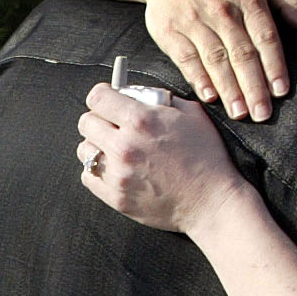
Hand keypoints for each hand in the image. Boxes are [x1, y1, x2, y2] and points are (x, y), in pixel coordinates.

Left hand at [75, 84, 245, 235]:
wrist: (212, 202)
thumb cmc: (207, 156)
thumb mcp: (192, 114)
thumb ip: (160, 98)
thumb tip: (135, 93)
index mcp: (142, 120)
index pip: (97, 97)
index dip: (103, 96)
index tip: (109, 101)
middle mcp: (124, 145)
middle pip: (85, 122)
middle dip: (98, 119)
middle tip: (113, 125)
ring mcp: (117, 173)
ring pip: (84, 150)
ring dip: (96, 146)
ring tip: (115, 149)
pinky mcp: (115, 196)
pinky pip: (87, 176)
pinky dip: (98, 170)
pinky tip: (116, 169)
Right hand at [141, 0, 296, 122]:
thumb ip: (290, 2)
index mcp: (249, 1)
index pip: (265, 37)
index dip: (274, 65)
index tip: (281, 91)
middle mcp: (223, 12)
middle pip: (241, 53)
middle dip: (253, 86)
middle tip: (262, 113)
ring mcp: (196, 22)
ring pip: (216, 59)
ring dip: (229, 88)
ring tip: (240, 113)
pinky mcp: (172, 32)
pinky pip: (187, 58)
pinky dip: (198, 78)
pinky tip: (210, 97)